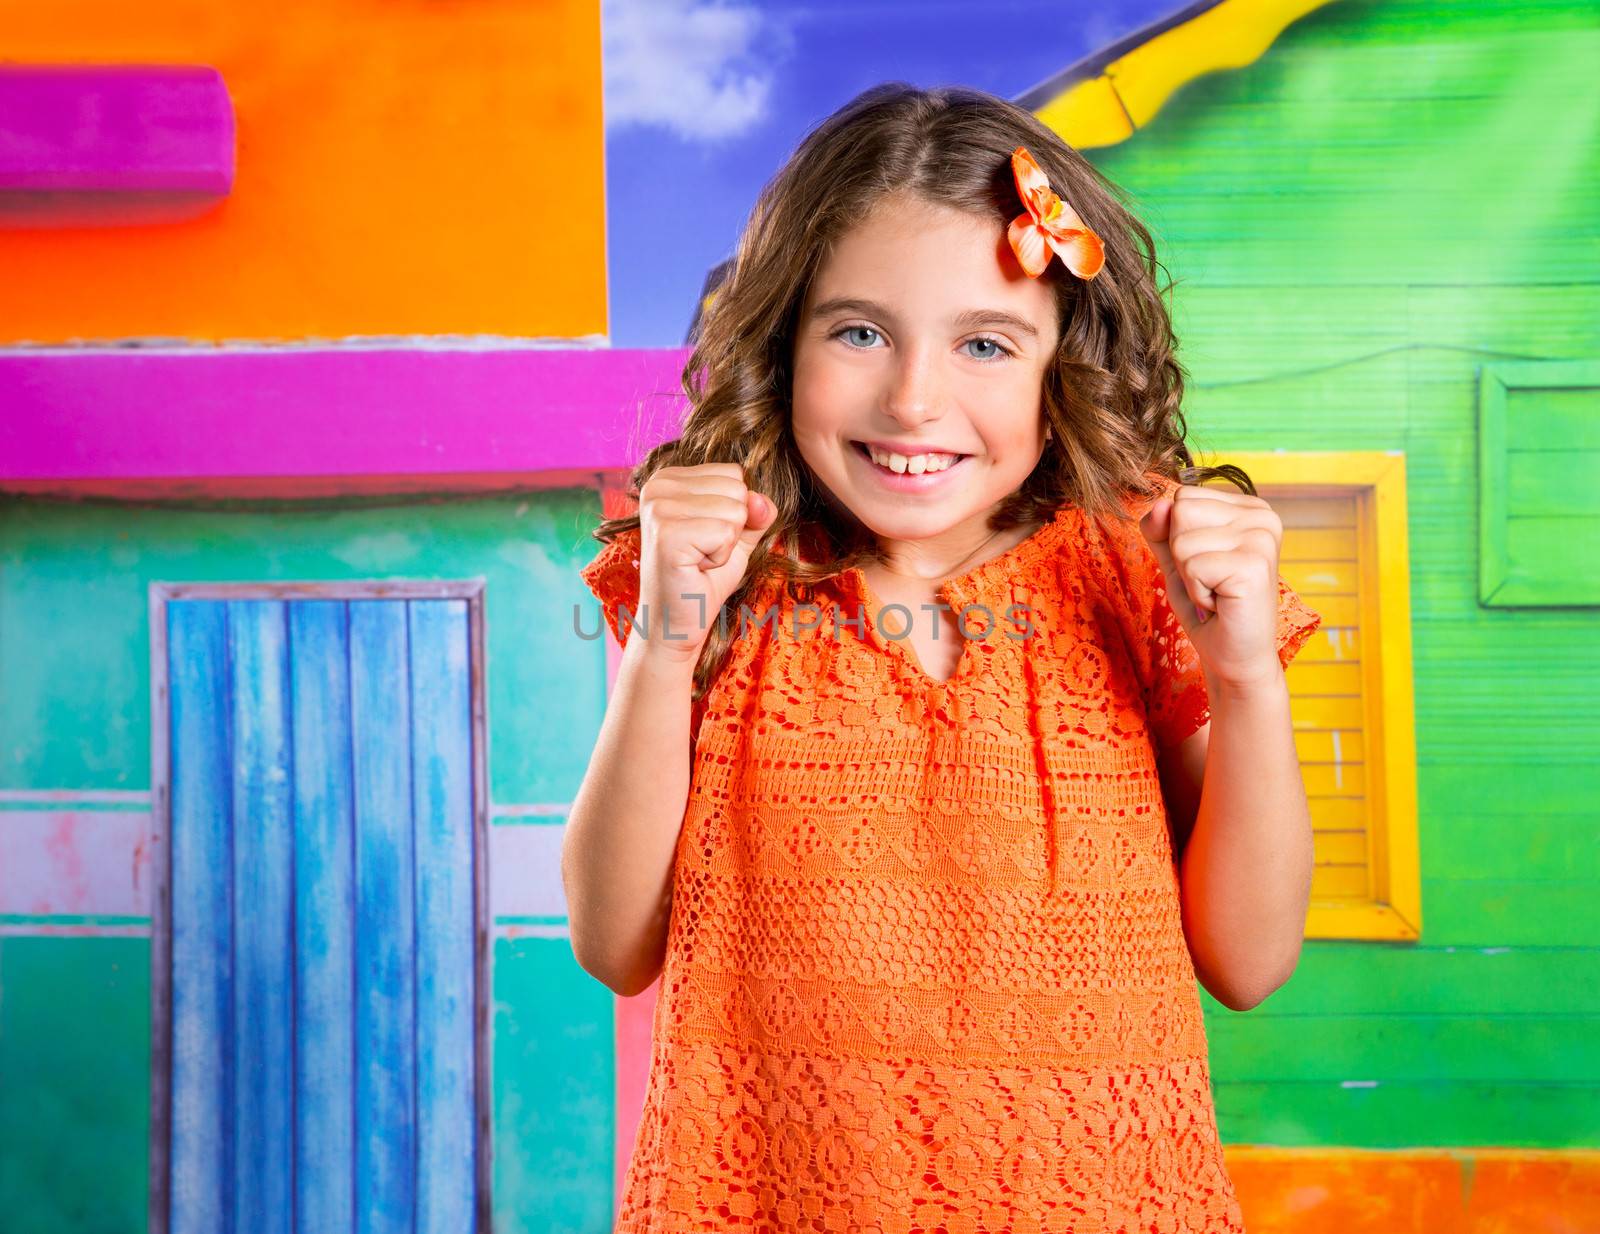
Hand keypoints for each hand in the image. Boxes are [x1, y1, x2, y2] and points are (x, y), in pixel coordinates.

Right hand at [636, 463, 777, 662]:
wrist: (674, 624)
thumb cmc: (702, 580)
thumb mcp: (736, 537)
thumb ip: (754, 512)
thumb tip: (762, 500)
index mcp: (669, 477)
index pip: (734, 473)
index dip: (732, 513)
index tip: (704, 538)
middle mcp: (658, 485)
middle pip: (737, 488)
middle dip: (731, 529)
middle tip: (701, 553)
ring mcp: (659, 508)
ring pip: (736, 510)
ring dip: (726, 545)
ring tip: (698, 560)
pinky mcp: (667, 534)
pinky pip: (726, 533)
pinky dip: (720, 558)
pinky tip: (696, 569)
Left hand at [1139, 482, 1284, 692]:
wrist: (1235, 655)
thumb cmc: (1209, 606)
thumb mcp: (1176, 559)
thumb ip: (1161, 529)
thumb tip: (1157, 504)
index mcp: (1249, 507)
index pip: (1183, 497)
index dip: (1180, 537)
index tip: (1208, 565)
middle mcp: (1263, 517)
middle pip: (1181, 512)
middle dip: (1182, 555)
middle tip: (1211, 581)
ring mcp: (1262, 540)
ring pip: (1182, 541)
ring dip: (1189, 577)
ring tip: (1217, 593)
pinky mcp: (1254, 566)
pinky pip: (1192, 567)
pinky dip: (1197, 592)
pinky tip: (1222, 604)